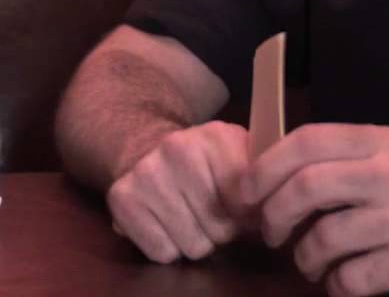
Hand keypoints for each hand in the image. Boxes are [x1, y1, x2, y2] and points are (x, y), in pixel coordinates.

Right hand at [108, 121, 250, 262]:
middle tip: (212, 214)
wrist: (147, 149)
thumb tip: (268, 215)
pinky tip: (166, 224)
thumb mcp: (239, 157)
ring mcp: (145, 173)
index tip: (239, 208)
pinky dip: (168, 247)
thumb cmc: (204, 162)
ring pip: (192, 246)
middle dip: (221, 231)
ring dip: (196, 240)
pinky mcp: (121, 197)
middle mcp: (176, 149)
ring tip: (190, 218)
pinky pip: (161, 252)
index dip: (247, 216)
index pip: (245, 204)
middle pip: (220, 230)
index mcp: (215, 136)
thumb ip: (261, 181)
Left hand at [241, 124, 388, 296]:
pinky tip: (344, 282)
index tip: (245, 192)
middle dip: (274, 215)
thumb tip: (273, 172)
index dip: (265, 166)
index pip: (308, 140)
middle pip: (306, 187)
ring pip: (324, 238)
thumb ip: (347, 158)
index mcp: (385, 141)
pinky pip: (352, 279)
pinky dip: (337, 286)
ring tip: (311, 262)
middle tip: (271, 233)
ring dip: (305, 258)